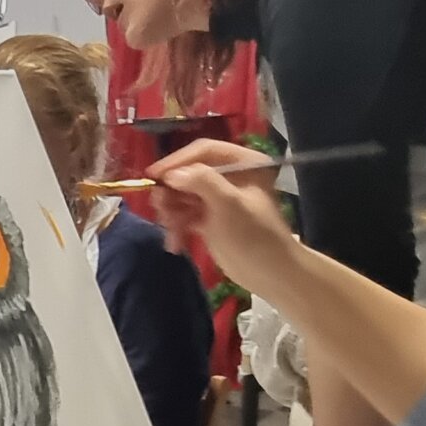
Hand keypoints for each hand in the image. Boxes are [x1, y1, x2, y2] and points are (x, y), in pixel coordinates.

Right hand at [144, 139, 299, 285]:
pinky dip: (177, 227)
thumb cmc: (256, 236)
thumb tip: (171, 174)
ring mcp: (219, 198)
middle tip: (159, 207)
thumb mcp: (230, 205)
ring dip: (172, 212)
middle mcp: (230, 176)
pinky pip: (185, 215)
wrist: (271, 275)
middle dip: (173, 192)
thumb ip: (202, 182)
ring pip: (183, 195)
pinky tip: (175, 244)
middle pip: (190, 173)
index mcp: (243, 163)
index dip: (178, 161)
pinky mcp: (211, 219)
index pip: (204, 151)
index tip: (154, 176)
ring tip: (170, 231)